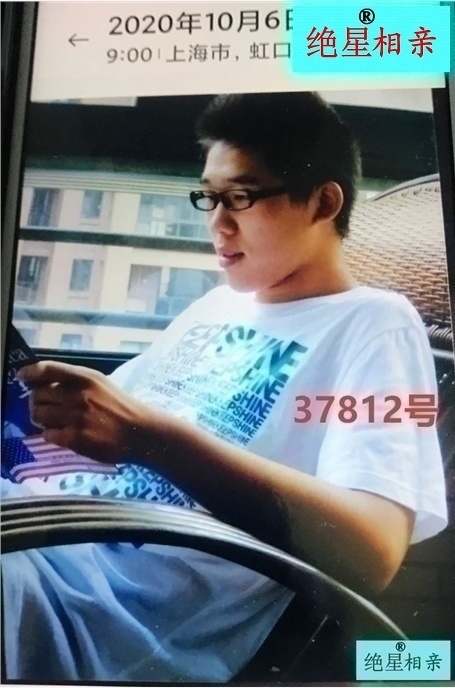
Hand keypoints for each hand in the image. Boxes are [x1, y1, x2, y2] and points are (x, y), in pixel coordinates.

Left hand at [17, 361, 154, 462]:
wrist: (139, 432)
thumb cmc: (121, 407)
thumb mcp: (101, 384)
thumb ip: (76, 382)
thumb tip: (46, 384)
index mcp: (85, 378)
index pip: (48, 369)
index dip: (29, 372)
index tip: (21, 377)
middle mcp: (78, 395)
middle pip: (37, 395)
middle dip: (36, 402)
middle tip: (43, 408)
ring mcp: (76, 417)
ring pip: (39, 415)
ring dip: (41, 419)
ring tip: (52, 422)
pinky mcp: (75, 438)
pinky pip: (48, 435)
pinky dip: (51, 435)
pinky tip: (62, 435)